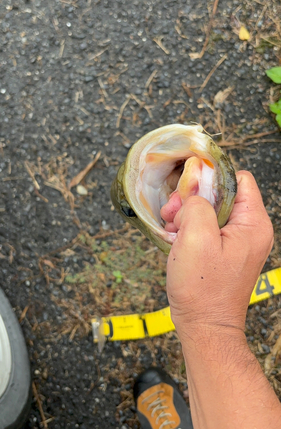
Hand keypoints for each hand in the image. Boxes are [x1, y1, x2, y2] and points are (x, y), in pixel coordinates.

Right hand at [162, 171, 273, 338]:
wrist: (204, 327)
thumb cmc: (203, 289)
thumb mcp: (196, 237)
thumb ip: (196, 204)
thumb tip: (193, 192)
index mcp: (253, 224)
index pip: (238, 179)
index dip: (211, 178)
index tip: (187, 188)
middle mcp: (249, 230)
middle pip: (220, 194)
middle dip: (192, 198)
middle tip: (173, 213)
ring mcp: (236, 242)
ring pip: (209, 210)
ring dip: (186, 214)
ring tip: (171, 228)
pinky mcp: (223, 252)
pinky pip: (206, 227)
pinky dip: (188, 228)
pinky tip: (175, 238)